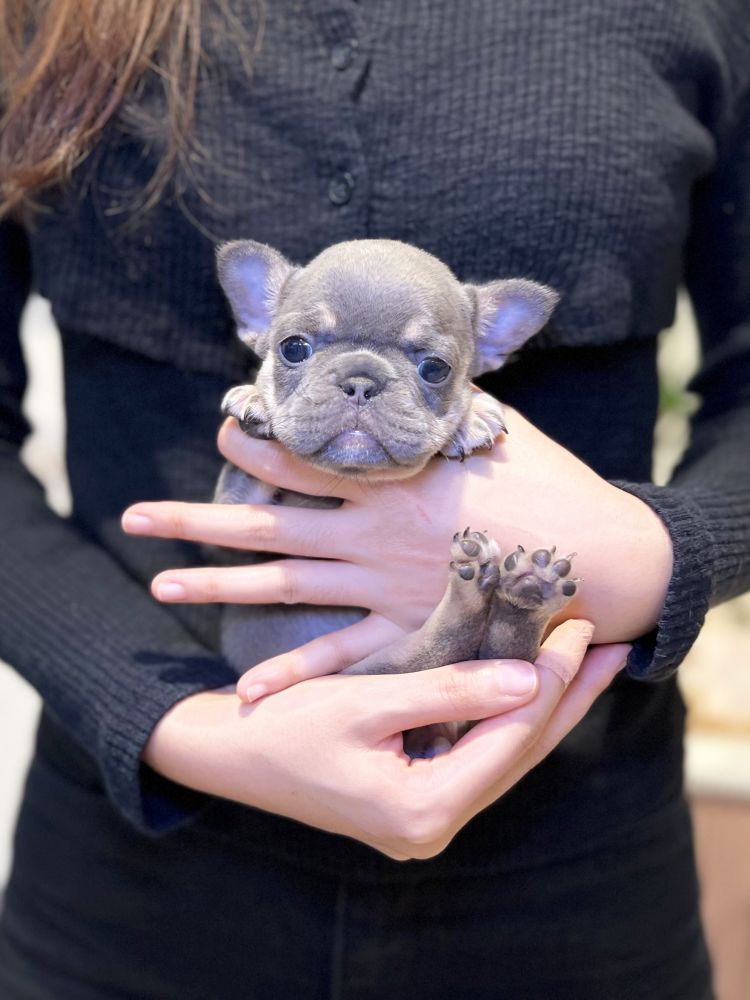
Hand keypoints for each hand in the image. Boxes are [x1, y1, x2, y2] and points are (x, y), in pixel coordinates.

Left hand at [122, 408, 670, 697]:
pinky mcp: (407, 632)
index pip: (305, 457)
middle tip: (135, 518)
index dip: (257, 441)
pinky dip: (297, 674)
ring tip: (161, 586)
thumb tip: (424, 371)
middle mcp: (372, 534)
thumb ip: (451, 403)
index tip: (219, 426)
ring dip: (219, 588)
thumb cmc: (553, 485)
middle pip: (268, 525)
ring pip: (284, 587)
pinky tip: (248, 688)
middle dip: (198, 521)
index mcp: (393, 478)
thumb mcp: (500, 426)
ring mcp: (383, 587)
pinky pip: (342, 657)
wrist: (600, 559)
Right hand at [143, 619, 628, 859]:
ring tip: (590, 663)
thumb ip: (449, 691)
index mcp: (423, 812)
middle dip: (568, 697)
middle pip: (521, 753)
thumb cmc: (284, 724)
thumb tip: (529, 677)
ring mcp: (427, 817)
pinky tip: (532, 685)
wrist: (229, 756)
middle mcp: (434, 826)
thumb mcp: (365, 701)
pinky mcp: (418, 798)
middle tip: (613, 646)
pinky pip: (479, 754)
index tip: (581, 626)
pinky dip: (507, 715)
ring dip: (546, 705)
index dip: (551, 680)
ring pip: (505, 755)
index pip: (510, 738)